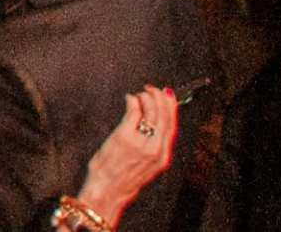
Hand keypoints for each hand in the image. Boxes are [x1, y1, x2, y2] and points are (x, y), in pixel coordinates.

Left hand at [78, 86, 180, 218]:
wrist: (108, 190)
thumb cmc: (122, 179)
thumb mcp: (146, 167)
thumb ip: (152, 148)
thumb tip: (153, 125)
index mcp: (162, 157)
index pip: (172, 127)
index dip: (171, 108)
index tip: (169, 96)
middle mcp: (155, 150)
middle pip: (164, 117)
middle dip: (161, 99)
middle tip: (154, 89)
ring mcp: (141, 143)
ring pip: (151, 113)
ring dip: (147, 98)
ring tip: (141, 93)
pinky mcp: (125, 137)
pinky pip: (134, 112)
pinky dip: (133, 101)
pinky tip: (130, 99)